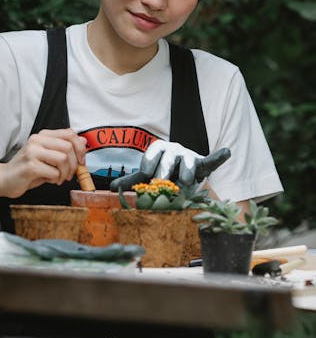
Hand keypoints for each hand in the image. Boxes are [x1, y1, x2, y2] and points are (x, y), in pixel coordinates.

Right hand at [0, 128, 86, 197]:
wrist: (4, 179)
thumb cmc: (27, 169)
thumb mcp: (48, 157)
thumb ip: (63, 148)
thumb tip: (83, 141)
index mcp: (43, 135)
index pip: (69, 134)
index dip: (80, 148)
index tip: (81, 160)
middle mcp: (37, 140)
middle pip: (68, 146)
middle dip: (74, 164)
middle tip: (69, 174)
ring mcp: (33, 151)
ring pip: (63, 158)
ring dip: (65, 173)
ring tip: (60, 178)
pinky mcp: (30, 165)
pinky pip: (53, 172)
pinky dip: (56, 179)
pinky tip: (51, 181)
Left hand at [110, 139, 230, 190]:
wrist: (181, 174)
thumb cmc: (162, 173)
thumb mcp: (147, 176)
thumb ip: (132, 181)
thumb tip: (112, 188)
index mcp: (159, 149)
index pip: (152, 153)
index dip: (149, 164)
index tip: (147, 175)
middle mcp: (174, 150)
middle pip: (168, 158)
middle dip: (165, 171)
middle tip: (162, 183)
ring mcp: (189, 156)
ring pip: (187, 161)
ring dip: (185, 172)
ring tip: (183, 183)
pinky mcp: (202, 164)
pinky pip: (211, 160)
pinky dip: (219, 157)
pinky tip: (226, 151)